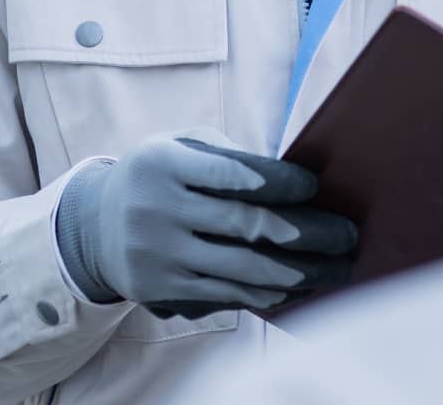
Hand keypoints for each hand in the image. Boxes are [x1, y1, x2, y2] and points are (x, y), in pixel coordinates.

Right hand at [53, 129, 356, 317]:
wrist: (96, 225)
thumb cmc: (160, 176)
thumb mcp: (179, 147)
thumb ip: (226, 156)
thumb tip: (292, 177)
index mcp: (164, 163)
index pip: (231, 173)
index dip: (277, 181)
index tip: (314, 187)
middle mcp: (155, 208)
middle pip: (243, 224)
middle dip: (304, 232)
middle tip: (346, 236)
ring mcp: (156, 253)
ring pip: (238, 267)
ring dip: (296, 272)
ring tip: (334, 269)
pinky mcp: (158, 288)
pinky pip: (223, 293)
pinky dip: (265, 293)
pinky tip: (297, 288)